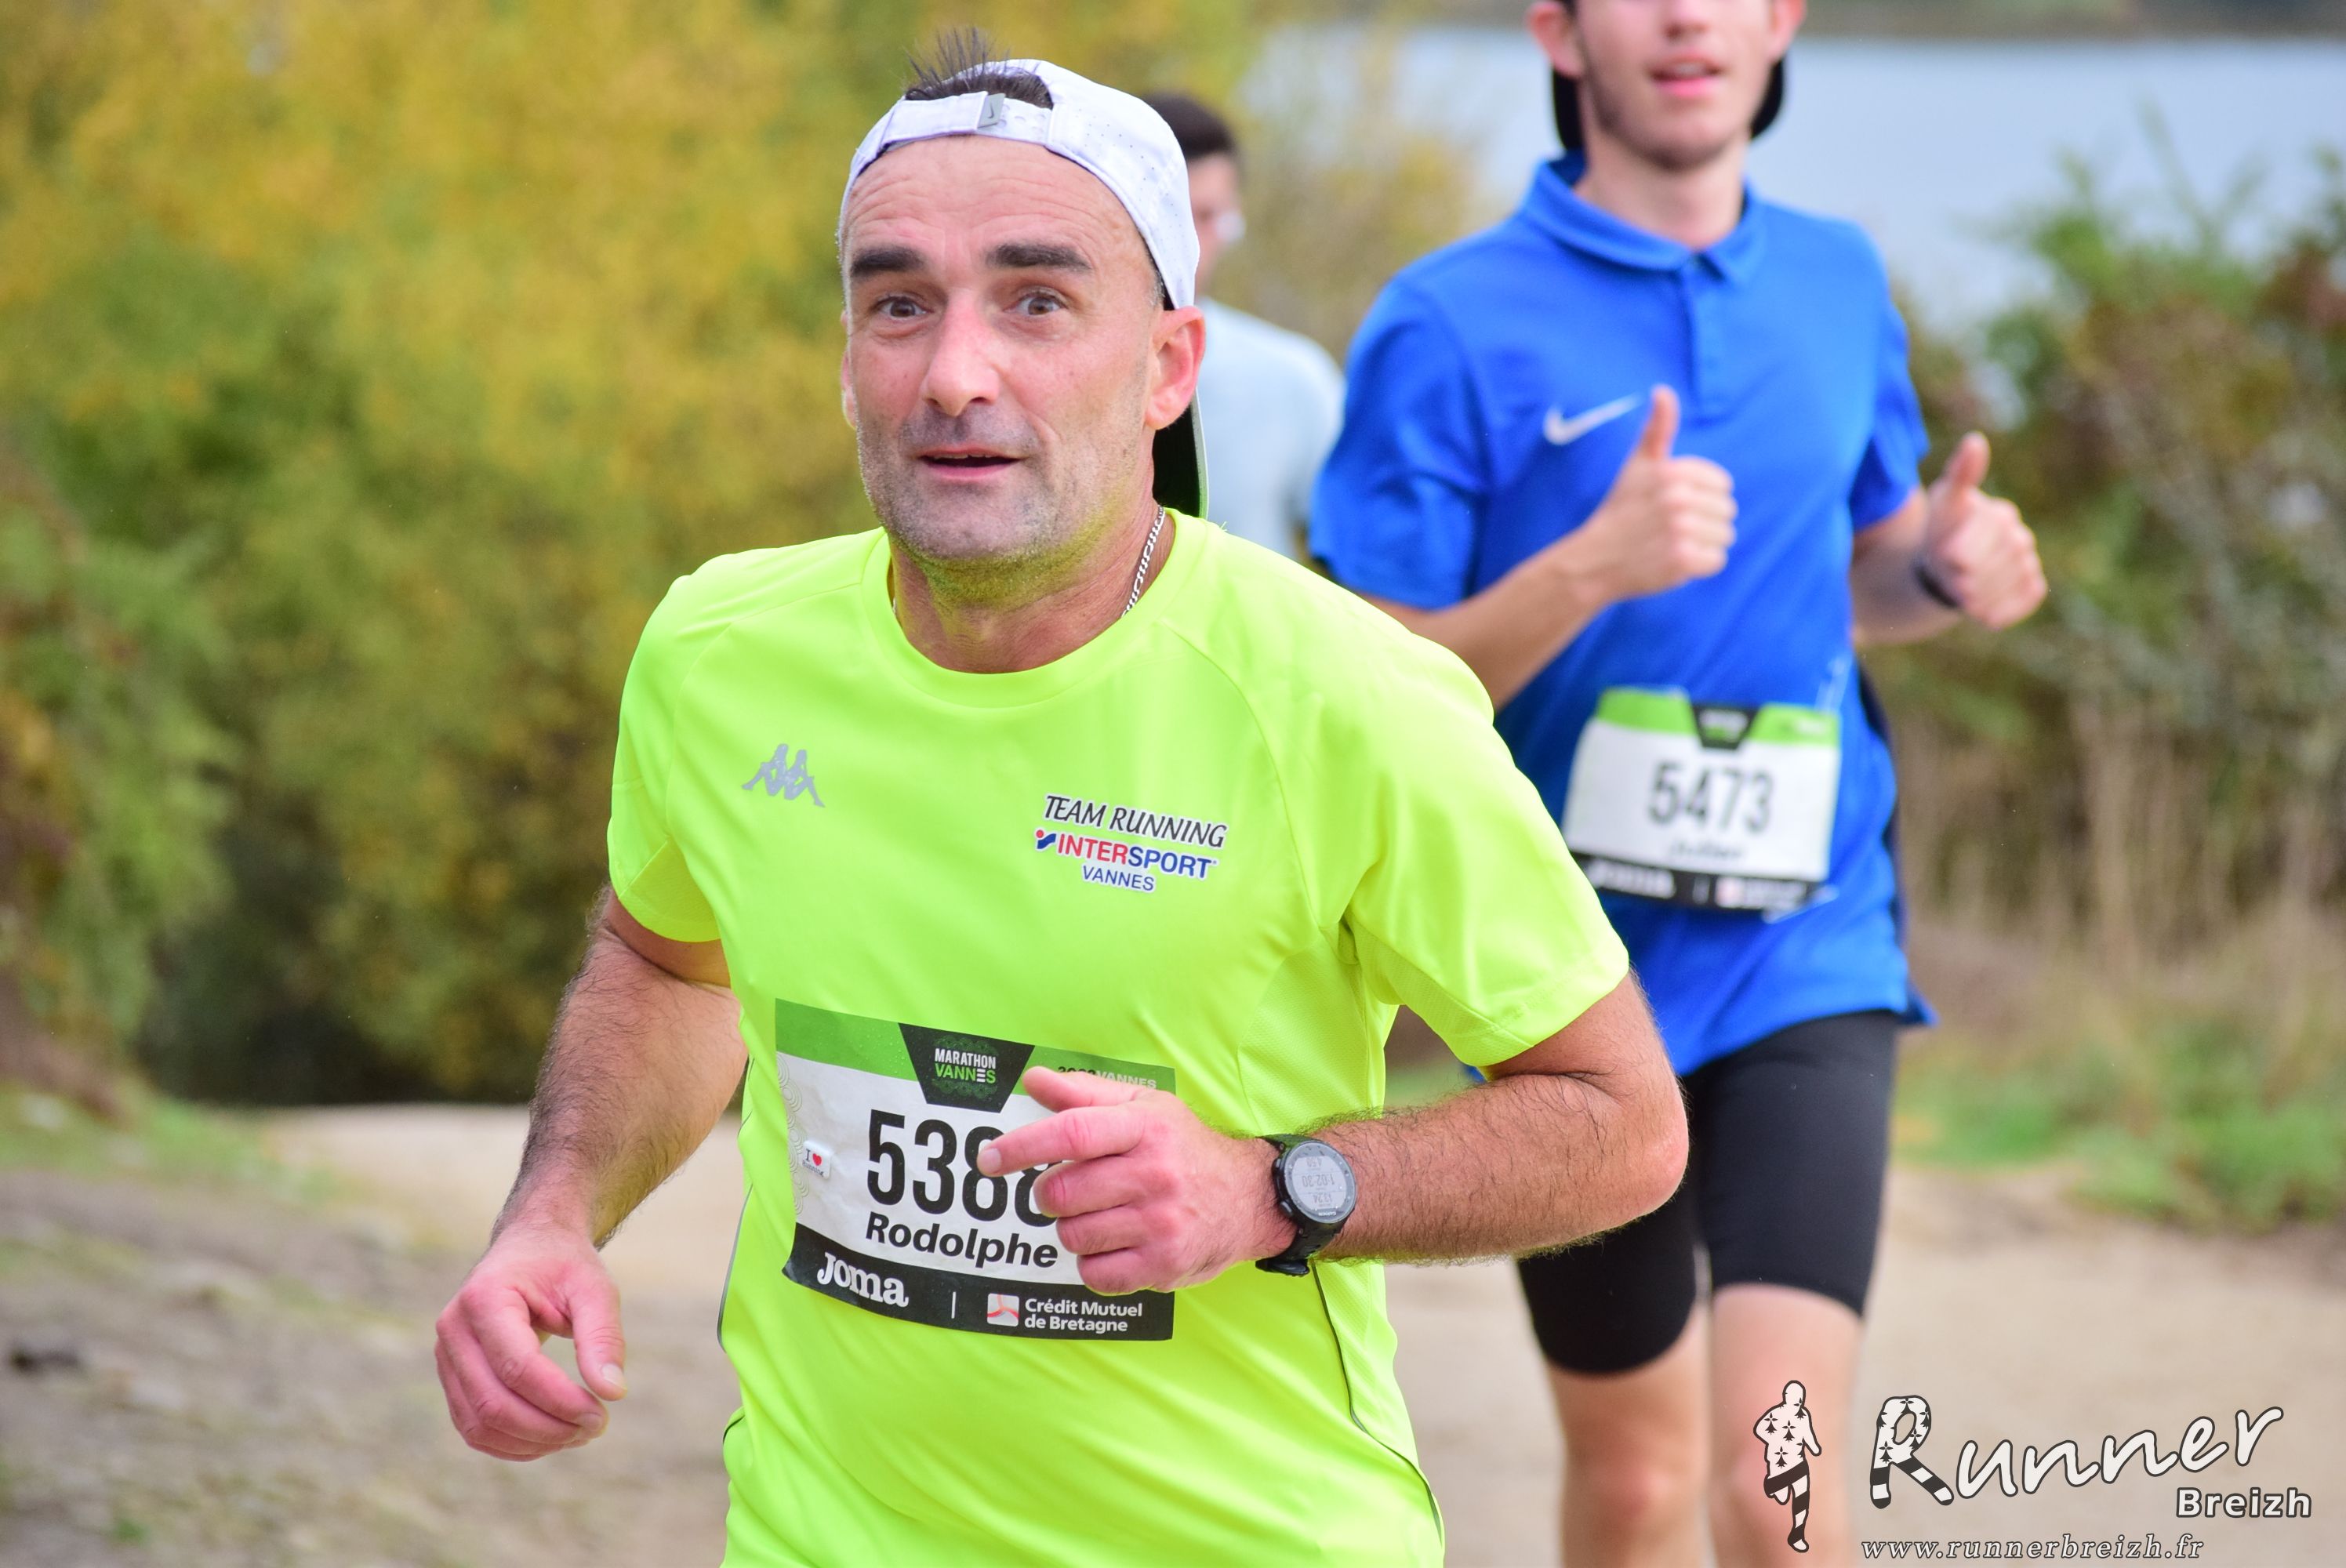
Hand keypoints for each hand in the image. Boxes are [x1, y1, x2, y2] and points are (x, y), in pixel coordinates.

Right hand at [434, 1222, 627, 1461]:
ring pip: (478, 1424)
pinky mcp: (452, 1378)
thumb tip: (614, 1393)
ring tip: (579, 1433)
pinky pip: (473, 1427)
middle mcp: (453, 1329)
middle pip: (493, 1403)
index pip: (517, 1367)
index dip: (560, 1400)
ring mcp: (446, 1357)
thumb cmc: (564, 1266)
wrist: (530, 1248)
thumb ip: (603, 1337)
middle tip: (596, 1427)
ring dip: (532, 1442)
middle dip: (548, 1427)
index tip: (603, 1413)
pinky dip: (513, 1443)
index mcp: (485, 1298)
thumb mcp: (594, 1288)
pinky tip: (553, 1437)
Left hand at [976, 1066, 1289, 1294]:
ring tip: (1101, 1215)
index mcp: (1144, 1127)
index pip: (1071, 1134)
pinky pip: (1095, 1272)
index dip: (1021, 1146)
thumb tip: (1032, 1080)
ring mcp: (1161, 1223)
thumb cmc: (1184, 1148)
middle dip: (1050, 1194)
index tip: (989, 1158)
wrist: (1248, 1198)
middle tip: (1067, 1190)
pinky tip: (1115, 1243)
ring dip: (1072, 1227)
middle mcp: (1155, 1173)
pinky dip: (1093, 1261)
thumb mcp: (1144, 1107)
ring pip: (1072, 1234)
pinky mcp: (1164, 1264)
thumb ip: (1085, 1094)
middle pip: (1061, 1191)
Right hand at [1559, 385, 1735, 602]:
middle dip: (1704, 522)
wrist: (1594, 559)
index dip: (1701, 497)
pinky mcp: (1682, 561)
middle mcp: (1677, 498)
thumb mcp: (1638, 464)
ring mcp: (1680, 530)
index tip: (1671, 504)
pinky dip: (1699, 565)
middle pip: (1727, 511)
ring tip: (1671, 544)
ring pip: (1724, 536)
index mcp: (1672, 472)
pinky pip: (1716, 560)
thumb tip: (1663, 390)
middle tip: (1669, 528)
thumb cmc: (1622, 509)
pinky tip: (1673, 561)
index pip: (1723, 485)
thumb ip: (1657, 428)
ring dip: (1703, 544)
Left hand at [1920, 433, 2045, 629]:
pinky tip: (1985, 612)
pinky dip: (2003, 611)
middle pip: (1989, 571)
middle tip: (1950, 578)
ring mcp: (2028, 562)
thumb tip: (1976, 440)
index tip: (1946, 559)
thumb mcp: (1943, 505)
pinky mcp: (2033, 585)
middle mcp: (2020, 537)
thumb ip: (1959, 477)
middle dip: (1962, 580)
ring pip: (2003, 589)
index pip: (1978, 545)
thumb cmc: (1942, 533)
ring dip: (1977, 599)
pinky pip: (2025, 600)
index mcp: (2000, 515)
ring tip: (1962, 593)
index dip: (1956, 558)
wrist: (1947, 568)